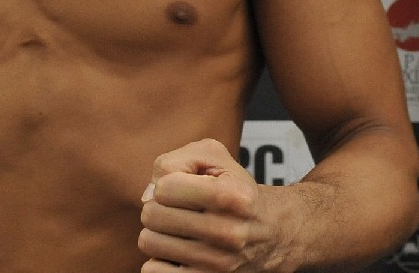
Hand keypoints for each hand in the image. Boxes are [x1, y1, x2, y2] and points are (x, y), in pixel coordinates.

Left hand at [139, 138, 275, 272]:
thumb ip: (176, 161)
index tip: (179, 186)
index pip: (165, 187)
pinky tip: (177, 249)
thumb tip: (147, 195)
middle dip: (157, 206)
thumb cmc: (234, 188)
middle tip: (175, 207)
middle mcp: (229, 233)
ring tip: (176, 227)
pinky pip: (154, 271)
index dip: (165, 183)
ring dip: (156, 232)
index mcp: (233, 196)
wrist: (271, 233)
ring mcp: (218, 264)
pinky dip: (159, 258)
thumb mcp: (214, 157)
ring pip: (149, 242)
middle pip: (153, 215)